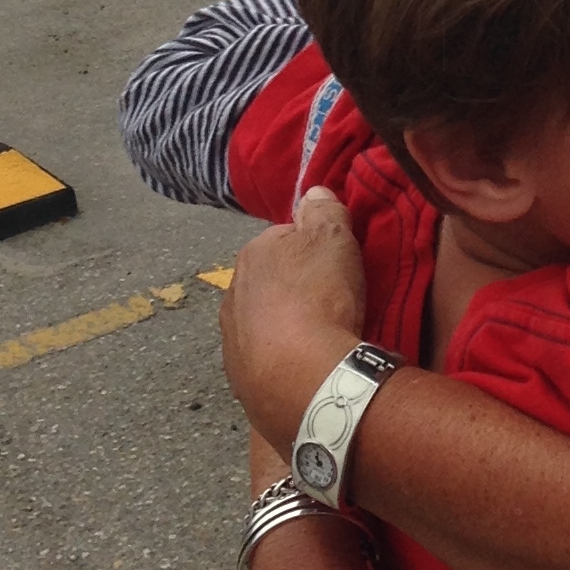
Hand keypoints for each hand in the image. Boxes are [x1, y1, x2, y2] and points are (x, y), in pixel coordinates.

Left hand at [220, 190, 371, 452]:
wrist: (305, 379)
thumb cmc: (321, 299)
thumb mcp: (334, 239)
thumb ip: (324, 210)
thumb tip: (313, 191)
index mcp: (253, 254)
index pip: (285, 239)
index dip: (315, 250)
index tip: (337, 267)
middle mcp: (233, 294)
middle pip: (272, 283)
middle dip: (297, 290)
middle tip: (333, 304)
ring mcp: (232, 340)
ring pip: (264, 324)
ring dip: (286, 328)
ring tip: (321, 342)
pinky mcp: (240, 379)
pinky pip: (265, 361)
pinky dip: (283, 362)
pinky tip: (307, 369)